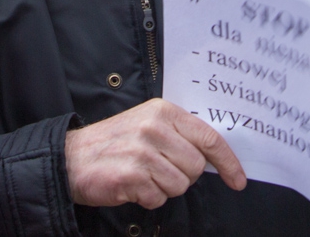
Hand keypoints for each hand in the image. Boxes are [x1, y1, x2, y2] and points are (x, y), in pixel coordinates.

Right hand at [64, 99, 245, 207]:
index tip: (237, 179)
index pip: (208, 137)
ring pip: (179, 185)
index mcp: (163, 112)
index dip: (228, 161)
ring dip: (163, 188)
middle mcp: (154, 128)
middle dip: (182, 176)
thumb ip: (178, 134)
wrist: (72, 158)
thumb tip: (213, 156)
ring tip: (142, 176)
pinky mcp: (131, 175)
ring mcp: (142, 151)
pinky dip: (148, 198)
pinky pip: (158, 198)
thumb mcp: (147, 124)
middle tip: (158, 170)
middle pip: (195, 167)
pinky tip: (132, 186)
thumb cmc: (114, 143)